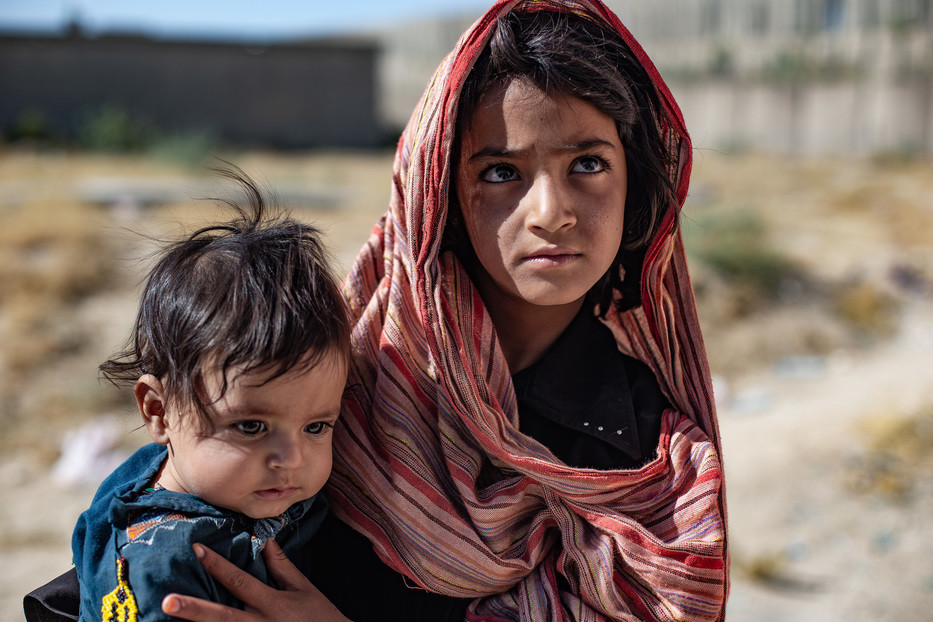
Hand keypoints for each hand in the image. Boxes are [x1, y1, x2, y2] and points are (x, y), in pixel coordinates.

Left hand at [162, 540, 349, 620]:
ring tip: (169, 619)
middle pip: (223, 617)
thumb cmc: (321, 618)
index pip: (240, 582)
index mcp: (273, 604)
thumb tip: (265, 540)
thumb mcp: (304, 589)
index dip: (218, 565)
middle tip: (167, 601)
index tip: (197, 549)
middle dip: (195, 610)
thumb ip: (282, 567)